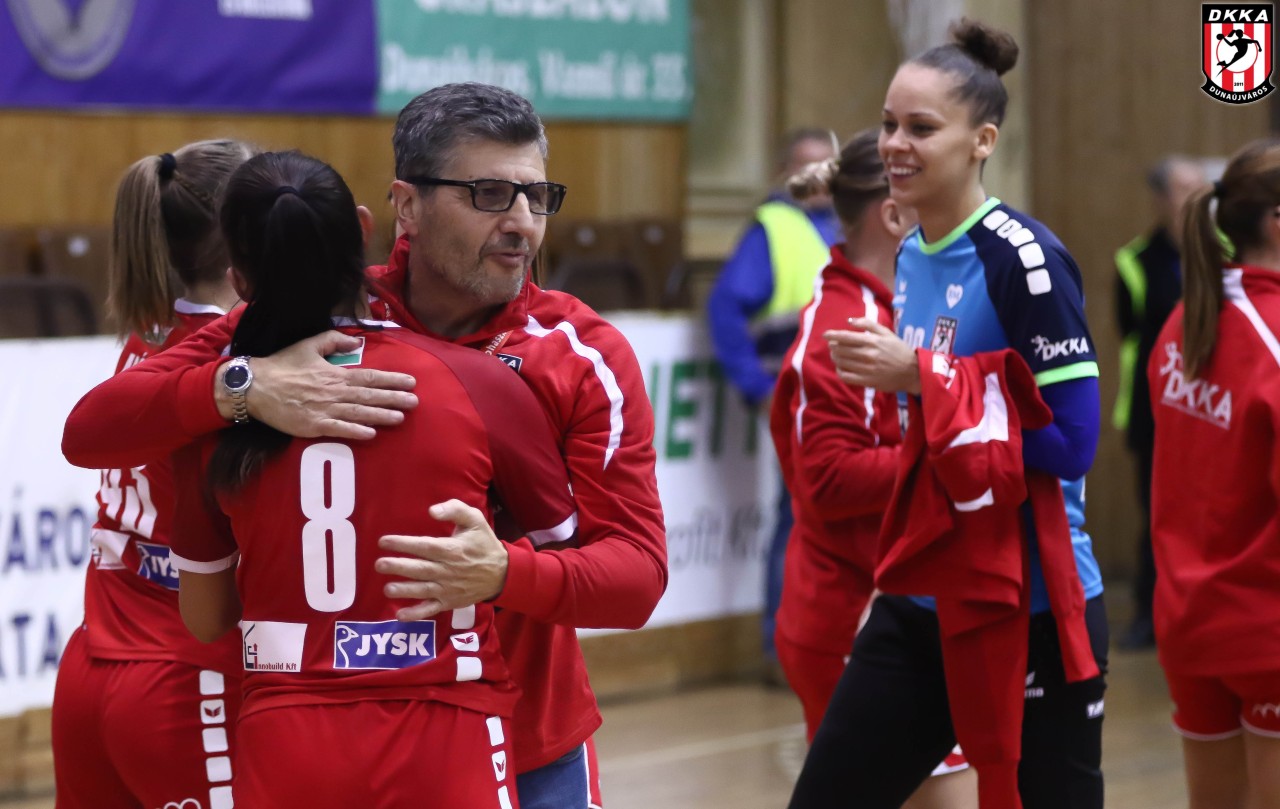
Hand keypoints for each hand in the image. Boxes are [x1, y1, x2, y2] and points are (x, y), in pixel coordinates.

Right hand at [215, 331, 418, 439]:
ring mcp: (324, 410)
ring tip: (400, 418)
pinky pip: (338, 429)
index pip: (370, 377)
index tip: (411, 382)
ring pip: (359, 413)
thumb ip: (334, 341)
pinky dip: (355, 431)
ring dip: (381, 416)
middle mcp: (334, 392)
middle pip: (370, 396)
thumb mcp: (308, 345)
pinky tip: (371, 434)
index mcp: (335, 374)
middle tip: (415, 402)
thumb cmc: (282, 365)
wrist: (254, 386)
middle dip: (394, 399)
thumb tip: (355, 342)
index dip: (392, 380)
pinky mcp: (313, 426)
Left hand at [375, 500, 509, 620]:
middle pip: (420, 569)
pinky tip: (400, 615)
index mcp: (452, 549)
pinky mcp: (450, 602)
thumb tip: (432, 511)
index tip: (383, 542)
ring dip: (404, 590)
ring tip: (387, 589)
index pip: (423, 546)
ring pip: (423, 590)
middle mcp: (448, 570)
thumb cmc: (484, 544)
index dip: (402, 544)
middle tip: (379, 565)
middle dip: (398, 567)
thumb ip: (454, 510)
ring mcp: (448, 588)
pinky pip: (431, 609)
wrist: (502, 573)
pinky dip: (416, 614)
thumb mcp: (475, 520)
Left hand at [825, 318, 920, 393]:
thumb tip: (849, 321)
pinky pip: (846, 377)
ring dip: (835, 358)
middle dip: (833, 347)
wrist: (912, 371)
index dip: (832, 335)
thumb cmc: (899, 350)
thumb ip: (868, 324)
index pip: (846, 337)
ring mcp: (867, 369)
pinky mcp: (867, 381)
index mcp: (872, 341)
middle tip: (832, 346)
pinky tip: (841, 368)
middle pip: (841, 350)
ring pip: (842, 363)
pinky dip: (840, 372)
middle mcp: (868, 355)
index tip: (825, 335)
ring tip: (836, 356)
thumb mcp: (887, 333)